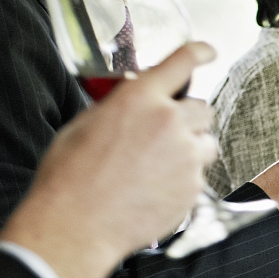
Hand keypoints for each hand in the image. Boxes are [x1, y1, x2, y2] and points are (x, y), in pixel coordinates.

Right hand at [0, 44, 219, 277]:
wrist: (75, 226)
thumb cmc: (70, 178)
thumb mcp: (84, 125)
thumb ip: (119, 106)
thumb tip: (134, 101)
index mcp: (138, 98)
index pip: (181, 62)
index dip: (198, 53)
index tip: (208, 51)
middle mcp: (168, 121)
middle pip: (202, 107)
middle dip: (187, 117)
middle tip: (165, 133)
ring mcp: (185, 156)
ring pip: (206, 143)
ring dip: (190, 149)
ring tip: (158, 166)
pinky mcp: (192, 187)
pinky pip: (199, 175)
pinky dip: (183, 179)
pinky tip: (154, 189)